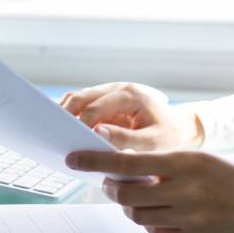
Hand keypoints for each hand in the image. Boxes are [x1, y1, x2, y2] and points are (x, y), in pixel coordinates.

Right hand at [59, 82, 202, 150]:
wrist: (182, 128)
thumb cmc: (171, 136)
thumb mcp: (154, 143)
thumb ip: (127, 139)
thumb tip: (96, 133)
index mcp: (130, 95)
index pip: (96, 107)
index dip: (79, 123)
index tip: (68, 140)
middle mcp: (118, 89)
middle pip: (81, 97)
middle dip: (64, 114)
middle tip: (51, 134)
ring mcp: (110, 94)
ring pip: (78, 99)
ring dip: (65, 114)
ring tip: (53, 134)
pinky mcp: (107, 104)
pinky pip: (84, 107)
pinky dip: (72, 117)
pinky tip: (66, 133)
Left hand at [65, 148, 233, 232]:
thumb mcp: (204, 163)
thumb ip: (169, 167)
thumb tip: (130, 171)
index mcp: (186, 162)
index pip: (128, 162)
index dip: (95, 162)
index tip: (73, 159)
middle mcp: (185, 190)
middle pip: (126, 194)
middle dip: (114, 190)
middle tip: (114, 185)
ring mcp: (189, 219)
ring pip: (139, 216)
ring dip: (135, 208)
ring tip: (151, 200)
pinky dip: (156, 225)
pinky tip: (171, 216)